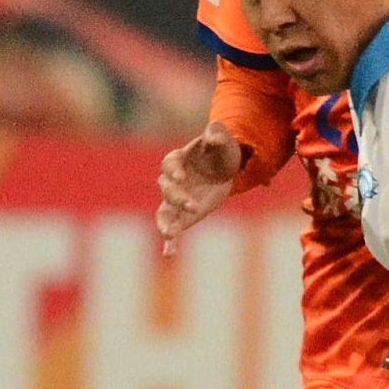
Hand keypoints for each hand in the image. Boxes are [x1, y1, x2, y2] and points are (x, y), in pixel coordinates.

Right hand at [156, 122, 247, 255]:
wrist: (225, 168)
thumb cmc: (221, 150)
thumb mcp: (223, 139)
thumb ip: (217, 134)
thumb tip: (214, 136)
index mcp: (178, 160)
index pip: (169, 164)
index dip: (173, 171)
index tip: (182, 178)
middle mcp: (173, 181)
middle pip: (166, 189)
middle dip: (177, 198)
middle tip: (191, 205)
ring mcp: (177, 200)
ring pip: (163, 212)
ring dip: (165, 223)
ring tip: (169, 235)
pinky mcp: (185, 216)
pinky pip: (174, 229)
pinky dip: (170, 242)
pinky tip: (169, 254)